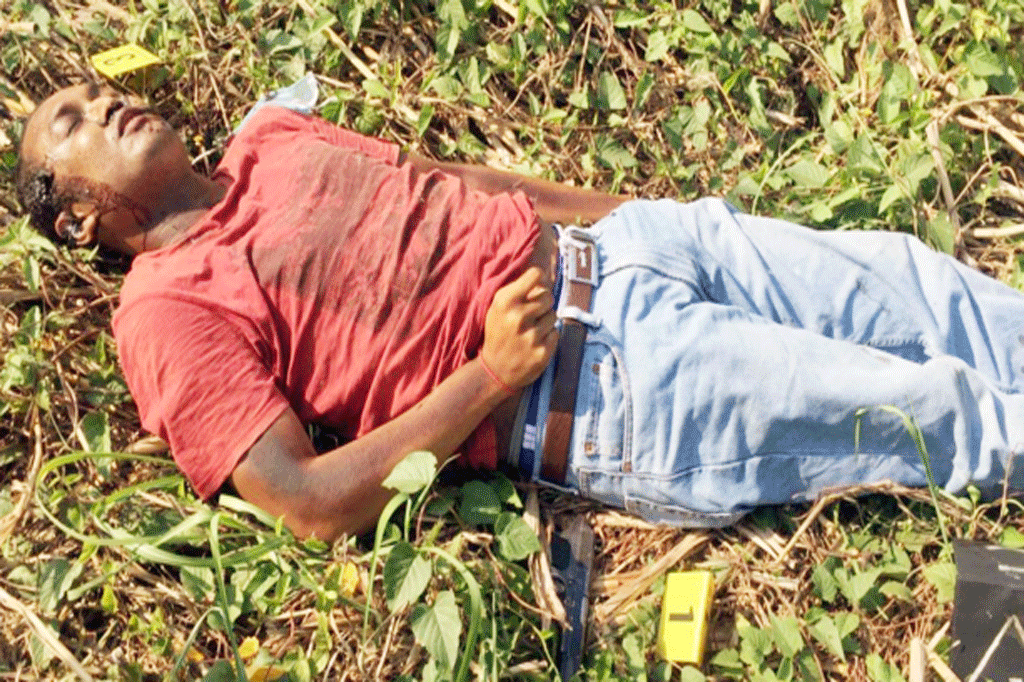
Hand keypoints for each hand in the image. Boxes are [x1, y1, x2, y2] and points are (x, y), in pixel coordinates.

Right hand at [481, 267, 558, 391]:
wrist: (495, 370)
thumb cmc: (499, 333)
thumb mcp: (498, 307)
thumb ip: (518, 290)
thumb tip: (545, 276)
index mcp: (505, 301)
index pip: (535, 274)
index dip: (539, 279)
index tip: (536, 286)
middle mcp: (518, 317)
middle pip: (548, 296)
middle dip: (542, 304)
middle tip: (531, 315)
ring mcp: (532, 336)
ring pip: (553, 315)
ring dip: (545, 322)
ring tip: (530, 331)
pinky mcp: (543, 352)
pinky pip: (556, 333)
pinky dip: (548, 337)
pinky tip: (534, 344)